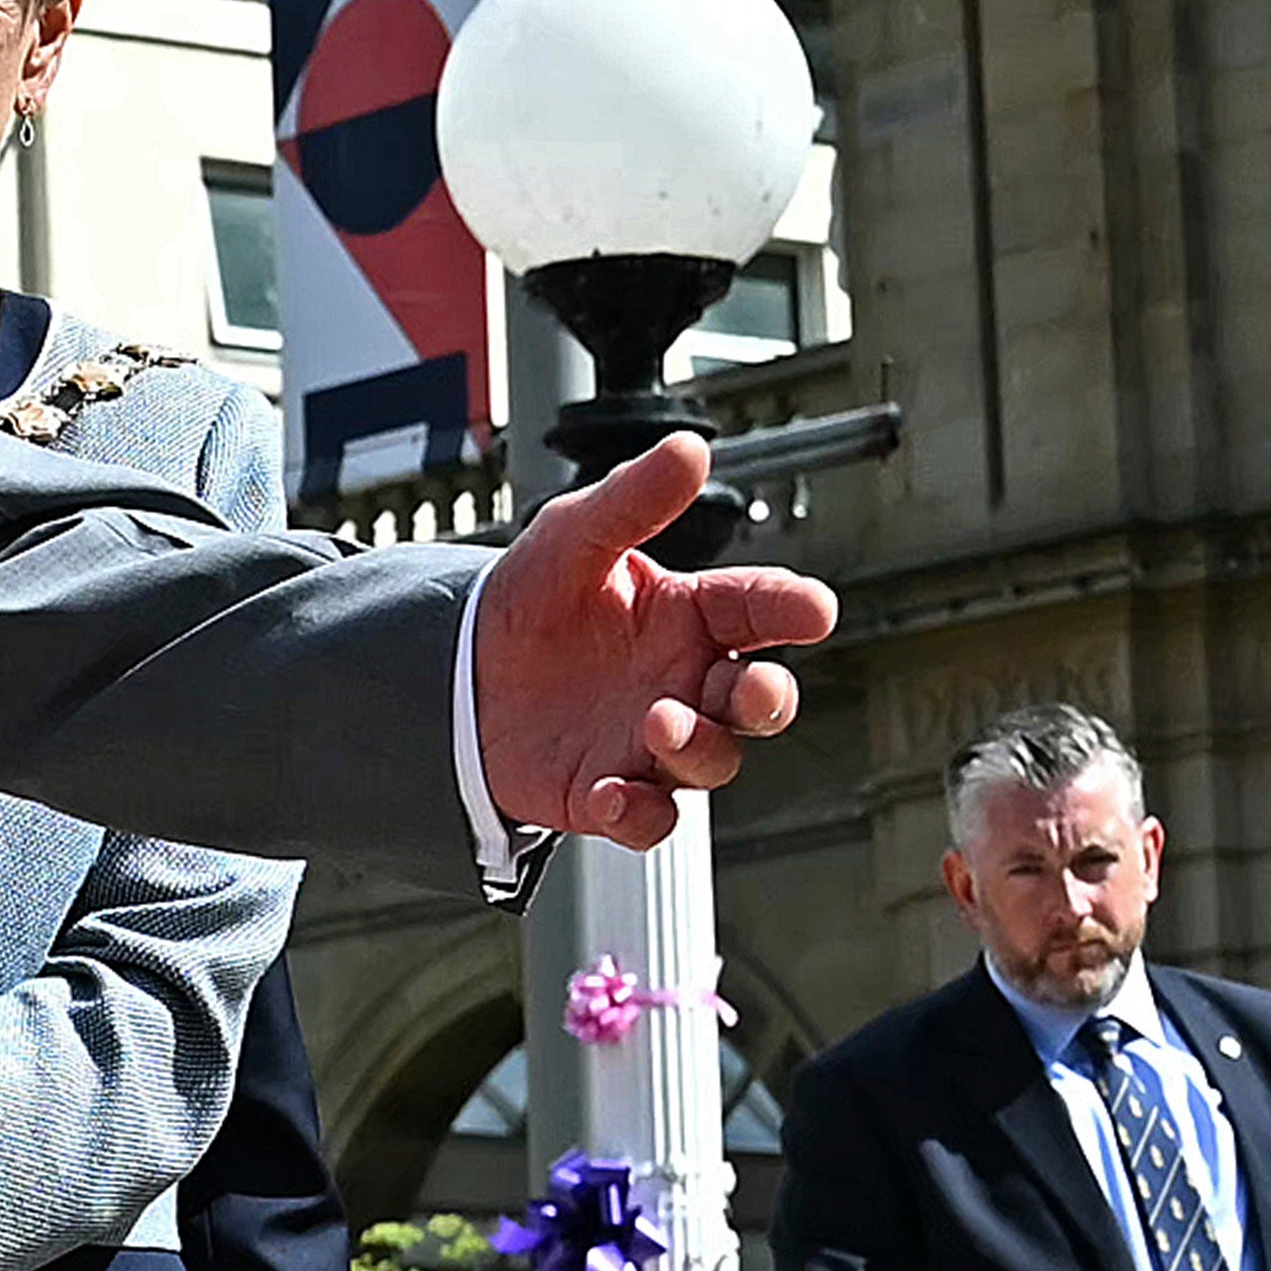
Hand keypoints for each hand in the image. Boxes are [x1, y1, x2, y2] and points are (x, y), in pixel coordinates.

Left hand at [458, 439, 833, 854]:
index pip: (758, 608)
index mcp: (690, 616)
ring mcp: (652, 742)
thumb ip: (633, 499)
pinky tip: (611, 795)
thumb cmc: (529, 598)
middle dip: (769, 698)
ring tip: (656, 722)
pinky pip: (650, 821)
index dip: (792, 609)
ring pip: (712, 761)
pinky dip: (640, 815)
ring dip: (697, 747)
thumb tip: (691, 448)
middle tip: (750, 688)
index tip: (814, 610)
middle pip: (759, 700)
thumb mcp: (574, 535)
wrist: (457, 668)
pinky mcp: (611, 792)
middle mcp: (685, 681)